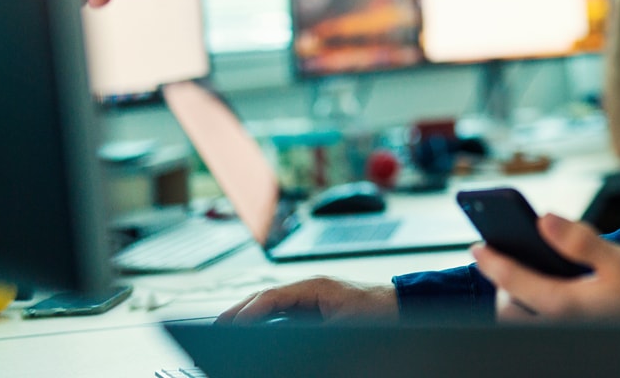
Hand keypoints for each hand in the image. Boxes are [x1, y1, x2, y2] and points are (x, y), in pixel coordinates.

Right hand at [214, 277, 398, 323]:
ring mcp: (314, 296)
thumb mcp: (343, 324)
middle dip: (241, 312)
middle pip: (268, 298)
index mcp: (315, 286)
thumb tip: (283, 333)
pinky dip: (267, 320)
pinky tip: (256, 333)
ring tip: (228, 330)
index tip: (228, 325)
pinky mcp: (318, 306)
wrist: (403, 307)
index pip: (272, 296)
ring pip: (275, 304)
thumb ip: (311, 329)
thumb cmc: (379, 313)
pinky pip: (286, 312)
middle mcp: (312, 287)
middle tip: (216, 327)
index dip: (248, 311)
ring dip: (252, 316)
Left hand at [471, 213, 619, 323]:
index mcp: (566, 304)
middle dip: (502, 287)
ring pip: (522, 323)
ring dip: (517, 300)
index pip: (513, 282)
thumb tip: (544, 220)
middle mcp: (559, 326)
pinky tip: (548, 289)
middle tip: (505, 260)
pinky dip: (534, 310)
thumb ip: (580, 241)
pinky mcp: (575, 339)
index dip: (492, 262)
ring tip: (525, 274)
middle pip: (509, 311)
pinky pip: (541, 326)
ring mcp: (566, 336)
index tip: (477, 247)